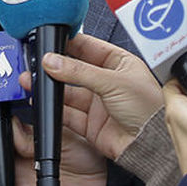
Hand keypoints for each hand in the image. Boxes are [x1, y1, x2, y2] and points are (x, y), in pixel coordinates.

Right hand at [34, 32, 163, 161]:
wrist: (152, 144)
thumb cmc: (149, 109)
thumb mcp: (113, 82)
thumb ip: (79, 71)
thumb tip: (53, 60)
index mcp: (118, 63)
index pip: (89, 47)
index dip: (69, 43)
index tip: (50, 41)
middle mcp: (107, 81)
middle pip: (75, 70)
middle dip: (55, 66)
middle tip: (38, 63)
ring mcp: (98, 103)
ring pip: (68, 92)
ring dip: (51, 88)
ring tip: (34, 82)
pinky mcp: (90, 124)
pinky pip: (67, 113)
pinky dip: (54, 109)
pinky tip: (44, 102)